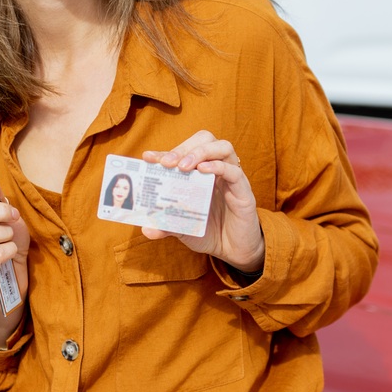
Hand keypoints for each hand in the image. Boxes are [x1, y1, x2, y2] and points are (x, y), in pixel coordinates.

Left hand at [142, 131, 264, 275]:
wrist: (233, 252)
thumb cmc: (209, 233)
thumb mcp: (183, 228)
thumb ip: (167, 225)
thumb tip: (147, 229)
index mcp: (200, 173)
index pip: (184, 152)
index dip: (165, 152)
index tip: (148, 157)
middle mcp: (216, 170)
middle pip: (205, 139)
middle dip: (184, 147)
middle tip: (168, 163)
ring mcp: (232, 178)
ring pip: (223, 147)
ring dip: (201, 152)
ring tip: (183, 166)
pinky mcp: (244, 192)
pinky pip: (234, 171)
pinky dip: (218, 167)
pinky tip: (203, 171)